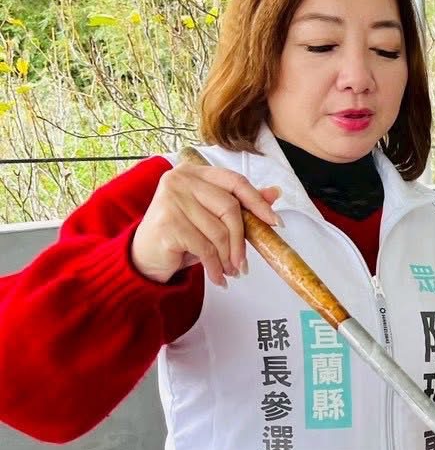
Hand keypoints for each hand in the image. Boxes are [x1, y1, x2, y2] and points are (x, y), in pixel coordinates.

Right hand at [131, 161, 281, 286]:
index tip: (274, 221)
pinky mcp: (168, 224)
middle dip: (241, 240)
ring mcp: (171, 200)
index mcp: (194, 172)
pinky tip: (218, 277)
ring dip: (228, 258)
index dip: (258, 202)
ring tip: (230, 271)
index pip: (235, 181)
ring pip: (218, 232)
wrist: (145, 256)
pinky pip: (205, 249)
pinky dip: (215, 267)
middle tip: (243, 262)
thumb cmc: (179, 234)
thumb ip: (239, 203)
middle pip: (230, 208)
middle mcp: (180, 180)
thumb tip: (274, 193)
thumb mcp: (211, 217)